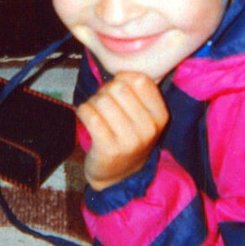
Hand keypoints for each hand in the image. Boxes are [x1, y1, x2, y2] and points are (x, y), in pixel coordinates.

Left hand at [77, 72, 168, 190]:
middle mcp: (149, 128)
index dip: (123, 78)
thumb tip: (120, 70)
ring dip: (93, 102)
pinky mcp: (108, 148)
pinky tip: (87, 118)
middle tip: (105, 103)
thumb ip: (138, 92)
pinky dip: (83, 111)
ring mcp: (129, 140)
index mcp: (161, 116)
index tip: (119, 88)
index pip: (141, 80)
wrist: (117, 176)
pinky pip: (89, 114)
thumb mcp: (144, 116)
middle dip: (105, 90)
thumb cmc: (129, 136)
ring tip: (97, 112)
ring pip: (102, 100)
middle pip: (118, 87)